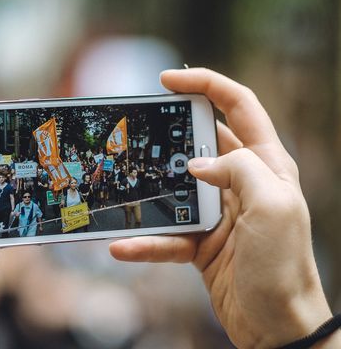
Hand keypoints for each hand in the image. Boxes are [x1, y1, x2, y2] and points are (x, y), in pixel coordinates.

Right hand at [109, 69, 336, 347]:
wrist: (276, 326)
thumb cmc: (284, 265)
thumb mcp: (273, 206)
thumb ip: (238, 168)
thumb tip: (196, 164)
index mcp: (266, 164)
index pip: (238, 106)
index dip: (205, 84)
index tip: (166, 80)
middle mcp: (241, 183)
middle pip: (198, 142)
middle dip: (167, 134)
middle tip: (135, 131)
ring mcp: (219, 212)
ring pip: (175, 188)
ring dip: (148, 191)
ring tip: (121, 186)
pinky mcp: (200, 241)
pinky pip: (166, 234)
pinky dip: (145, 241)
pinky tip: (122, 246)